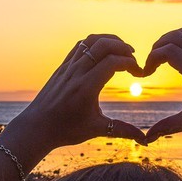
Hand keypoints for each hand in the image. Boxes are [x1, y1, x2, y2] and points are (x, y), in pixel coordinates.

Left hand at [0, 34, 146, 158]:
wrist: (36, 127)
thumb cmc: (65, 130)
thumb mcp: (95, 130)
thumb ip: (122, 130)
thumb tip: (145, 140)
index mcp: (86, 87)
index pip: (113, 62)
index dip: (131, 64)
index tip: (140, 74)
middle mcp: (76, 73)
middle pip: (103, 45)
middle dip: (123, 47)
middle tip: (133, 60)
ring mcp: (68, 67)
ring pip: (91, 41)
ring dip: (109, 41)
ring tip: (122, 51)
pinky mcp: (62, 67)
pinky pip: (80, 46)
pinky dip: (95, 43)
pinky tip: (104, 53)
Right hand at [137, 27, 181, 143]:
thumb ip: (167, 127)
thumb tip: (146, 139)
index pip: (167, 51)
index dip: (151, 59)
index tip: (146, 74)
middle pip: (174, 36)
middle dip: (157, 46)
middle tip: (152, 64)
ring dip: (170, 40)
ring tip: (163, 58)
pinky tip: (181, 61)